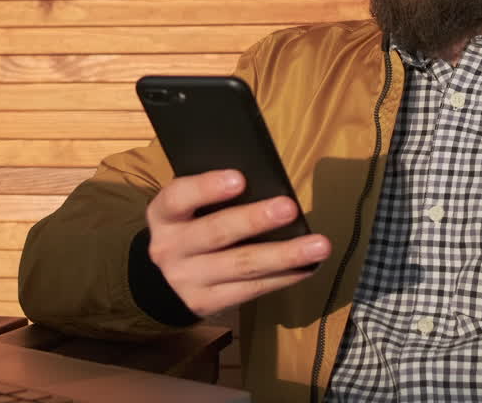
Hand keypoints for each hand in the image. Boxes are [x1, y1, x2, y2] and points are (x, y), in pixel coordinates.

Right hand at [145, 169, 331, 317]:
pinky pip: (251, 289)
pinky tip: (307, 268)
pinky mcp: (205, 303)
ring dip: (284, 255)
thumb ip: (212, 196)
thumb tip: (266, 184)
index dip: (207, 188)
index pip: (179, 197)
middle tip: (289, 208)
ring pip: (241, 266)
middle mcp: (168, 249)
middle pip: (216, 232)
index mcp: (163, 215)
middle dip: (254, 220)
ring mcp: (186, 280)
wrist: (165, 277)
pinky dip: (283, 278)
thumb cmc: (189, 226)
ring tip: (318, 245)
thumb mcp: (188, 207)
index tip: (240, 178)